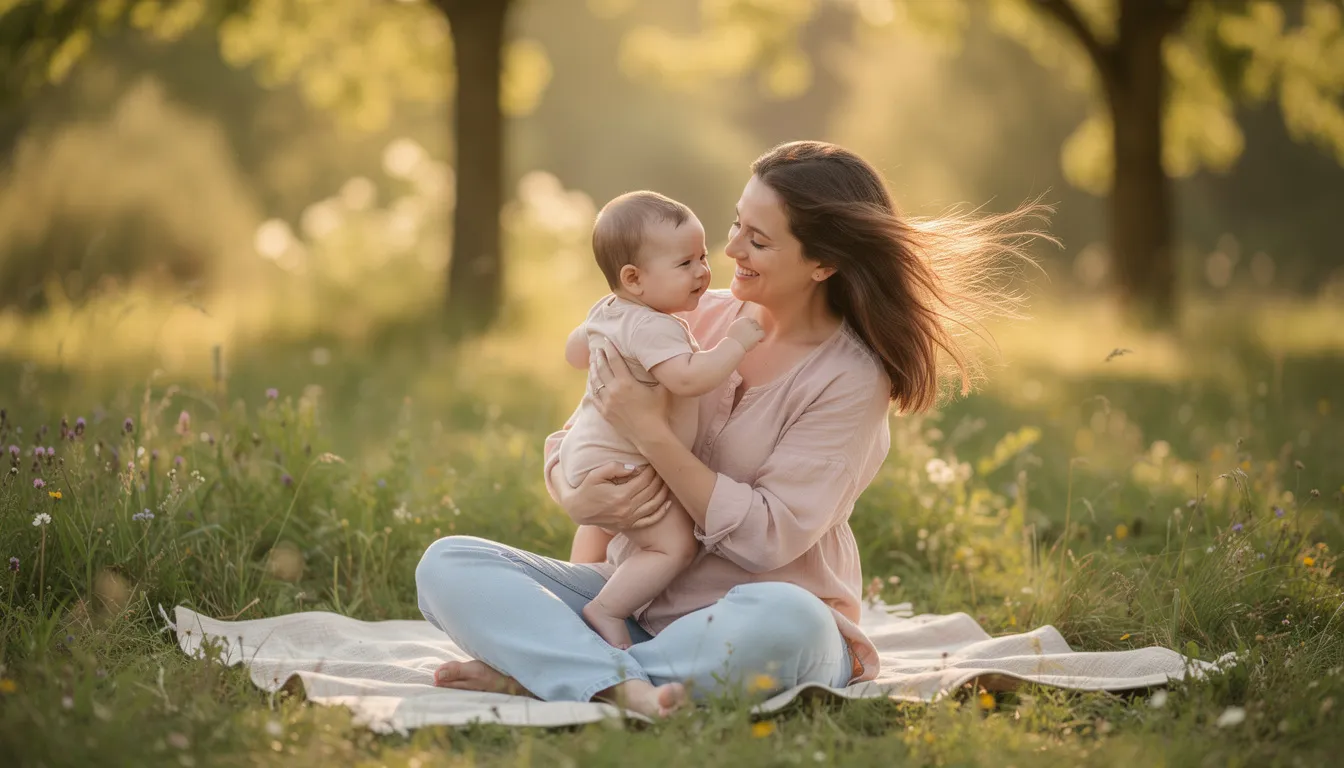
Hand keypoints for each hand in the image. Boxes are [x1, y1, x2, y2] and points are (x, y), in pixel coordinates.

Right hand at [555, 462, 670, 529]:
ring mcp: (629, 519)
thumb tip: (634, 467)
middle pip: (651, 491)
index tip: (653, 462)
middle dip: (659, 478)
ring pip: (654, 505)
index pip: (644, 480)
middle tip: (661, 468)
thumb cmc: (586, 489)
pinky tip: (668, 503)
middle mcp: (627, 509)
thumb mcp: (596, 474)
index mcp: (620, 496)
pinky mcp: (629, 525)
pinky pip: (650, 520)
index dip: (651, 470)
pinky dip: (661, 512)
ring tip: (666, 481)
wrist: (578, 510)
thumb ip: (615, 468)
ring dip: (663, 492)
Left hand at [590, 339, 671, 444]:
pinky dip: (591, 386)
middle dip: (599, 357)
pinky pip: (594, 396)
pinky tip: (591, 381)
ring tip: (592, 361)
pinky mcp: (605, 413)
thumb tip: (661, 361)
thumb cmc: (658, 412)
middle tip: (597, 348)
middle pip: (602, 368)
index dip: (610, 349)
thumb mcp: (662, 390)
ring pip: (595, 382)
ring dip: (593, 369)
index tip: (606, 341)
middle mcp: (613, 390)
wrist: (649, 435)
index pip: (614, 360)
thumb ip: (659, 375)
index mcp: (626, 382)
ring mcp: (607, 402)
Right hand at [726, 317, 764, 351]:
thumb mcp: (733, 328)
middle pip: (755, 323)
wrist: (732, 347)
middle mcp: (747, 322)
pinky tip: (759, 341)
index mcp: (741, 319)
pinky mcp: (756, 334)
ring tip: (756, 340)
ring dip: (758, 333)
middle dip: (755, 329)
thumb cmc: (731, 341)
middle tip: (753, 336)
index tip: (750, 332)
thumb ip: (740, 325)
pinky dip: (762, 338)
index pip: (750, 320)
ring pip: (760, 328)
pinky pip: (762, 334)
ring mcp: (752, 328)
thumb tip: (745, 325)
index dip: (751, 326)